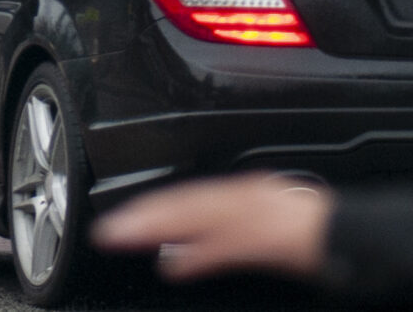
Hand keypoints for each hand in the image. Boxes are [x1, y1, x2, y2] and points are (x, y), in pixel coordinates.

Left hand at [90, 172, 333, 282]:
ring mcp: (256, 214)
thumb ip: (217, 234)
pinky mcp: (270, 240)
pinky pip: (229, 247)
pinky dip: (200, 256)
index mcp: (240, 190)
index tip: (115, 218)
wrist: (353, 231)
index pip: (183, 195)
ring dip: (155, 225)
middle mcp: (244, 196)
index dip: (147, 206)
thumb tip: (179, 253)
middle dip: (139, 215)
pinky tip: (174, 267)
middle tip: (104, 231)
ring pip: (195, 215)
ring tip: (121, 238)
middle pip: (181, 202)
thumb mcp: (257, 221)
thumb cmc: (311, 228)